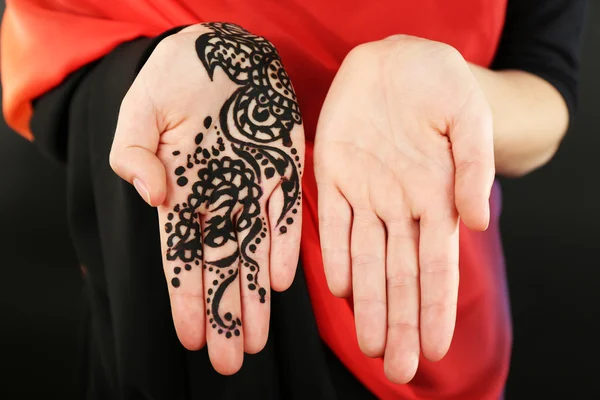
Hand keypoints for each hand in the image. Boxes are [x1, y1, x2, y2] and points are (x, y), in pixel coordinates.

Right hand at [110, 23, 304, 373]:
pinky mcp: (284, 166)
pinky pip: (285, 213)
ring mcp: (253, 186)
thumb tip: (151, 196)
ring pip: (254, 251)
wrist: (222, 50)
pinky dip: (284, 246)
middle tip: (229, 361)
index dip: (186, 298)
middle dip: (224, 313)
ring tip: (256, 339)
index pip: (181, 256)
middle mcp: (218, 199)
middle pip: (221, 266)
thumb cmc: (175, 78)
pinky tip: (281, 282)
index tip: (191, 337)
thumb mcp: (140, 110)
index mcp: (181, 193)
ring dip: (256, 295)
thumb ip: (134, 153)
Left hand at [314, 36, 493, 382]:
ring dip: (366, 302)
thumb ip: (473, 170)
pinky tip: (336, 287)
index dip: (435, 308)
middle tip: (399, 366)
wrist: (397, 58)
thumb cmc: (441, 85)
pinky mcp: (332, 174)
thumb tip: (479, 222)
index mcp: (437, 198)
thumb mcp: (469, 119)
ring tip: (369, 345)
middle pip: (399, 275)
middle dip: (399, 321)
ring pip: (364, 258)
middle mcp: (400, 206)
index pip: (435, 266)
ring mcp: (365, 193)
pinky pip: (330, 221)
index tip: (435, 347)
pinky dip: (332, 253)